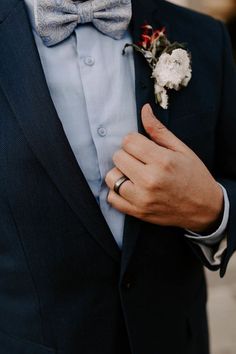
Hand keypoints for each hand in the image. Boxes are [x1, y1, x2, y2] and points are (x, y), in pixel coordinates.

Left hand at [105, 104, 223, 232]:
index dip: (134, 141)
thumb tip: (144, 109)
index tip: (142, 147)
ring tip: (134, 174)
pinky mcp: (138, 212)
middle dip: (127, 155)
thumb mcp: (181, 150)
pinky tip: (130, 188)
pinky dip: (117, 192)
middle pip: (118, 157)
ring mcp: (142, 199)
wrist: (204, 208)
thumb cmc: (194, 176)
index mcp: (162, 161)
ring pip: (111, 177)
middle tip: (140, 160)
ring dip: (120, 173)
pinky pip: (112, 198)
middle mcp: (149, 180)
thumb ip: (159, 131)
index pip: (128, 141)